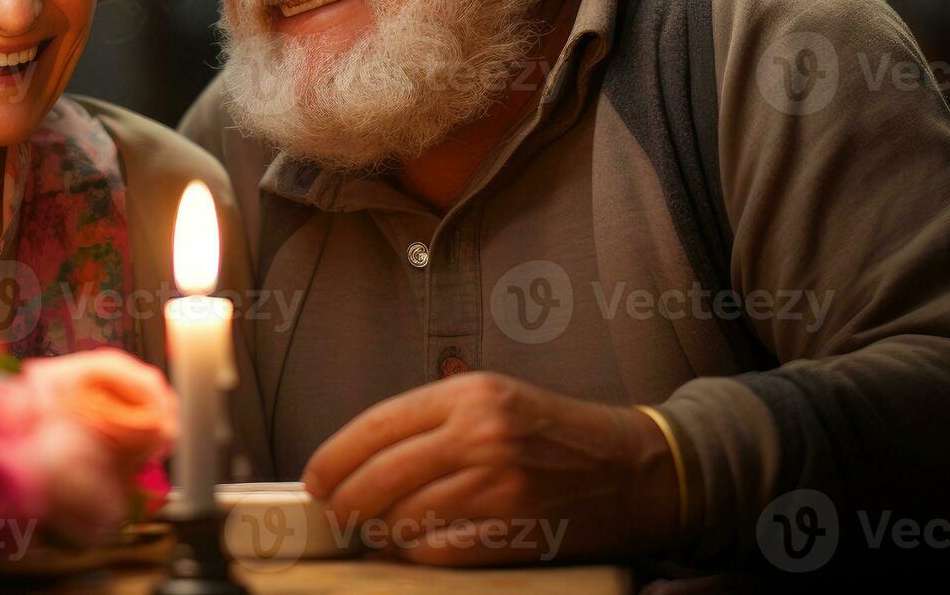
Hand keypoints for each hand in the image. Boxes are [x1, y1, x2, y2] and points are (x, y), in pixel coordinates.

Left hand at [300, 372, 685, 565]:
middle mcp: (480, 436)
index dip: (334, 457)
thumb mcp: (494, 399)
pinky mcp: (511, 530)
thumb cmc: (557, 434)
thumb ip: (432, 420)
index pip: (375, 426)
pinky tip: (410, 546)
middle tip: (335, 512)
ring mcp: (496, 486)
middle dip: (344, 501)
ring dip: (378, 531)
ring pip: (402, 518)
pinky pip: (437, 551)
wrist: (633, 470)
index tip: (315, 477)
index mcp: (469, 395)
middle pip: (379, 477)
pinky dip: (413, 553)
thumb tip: (361, 458)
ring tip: (374, 530)